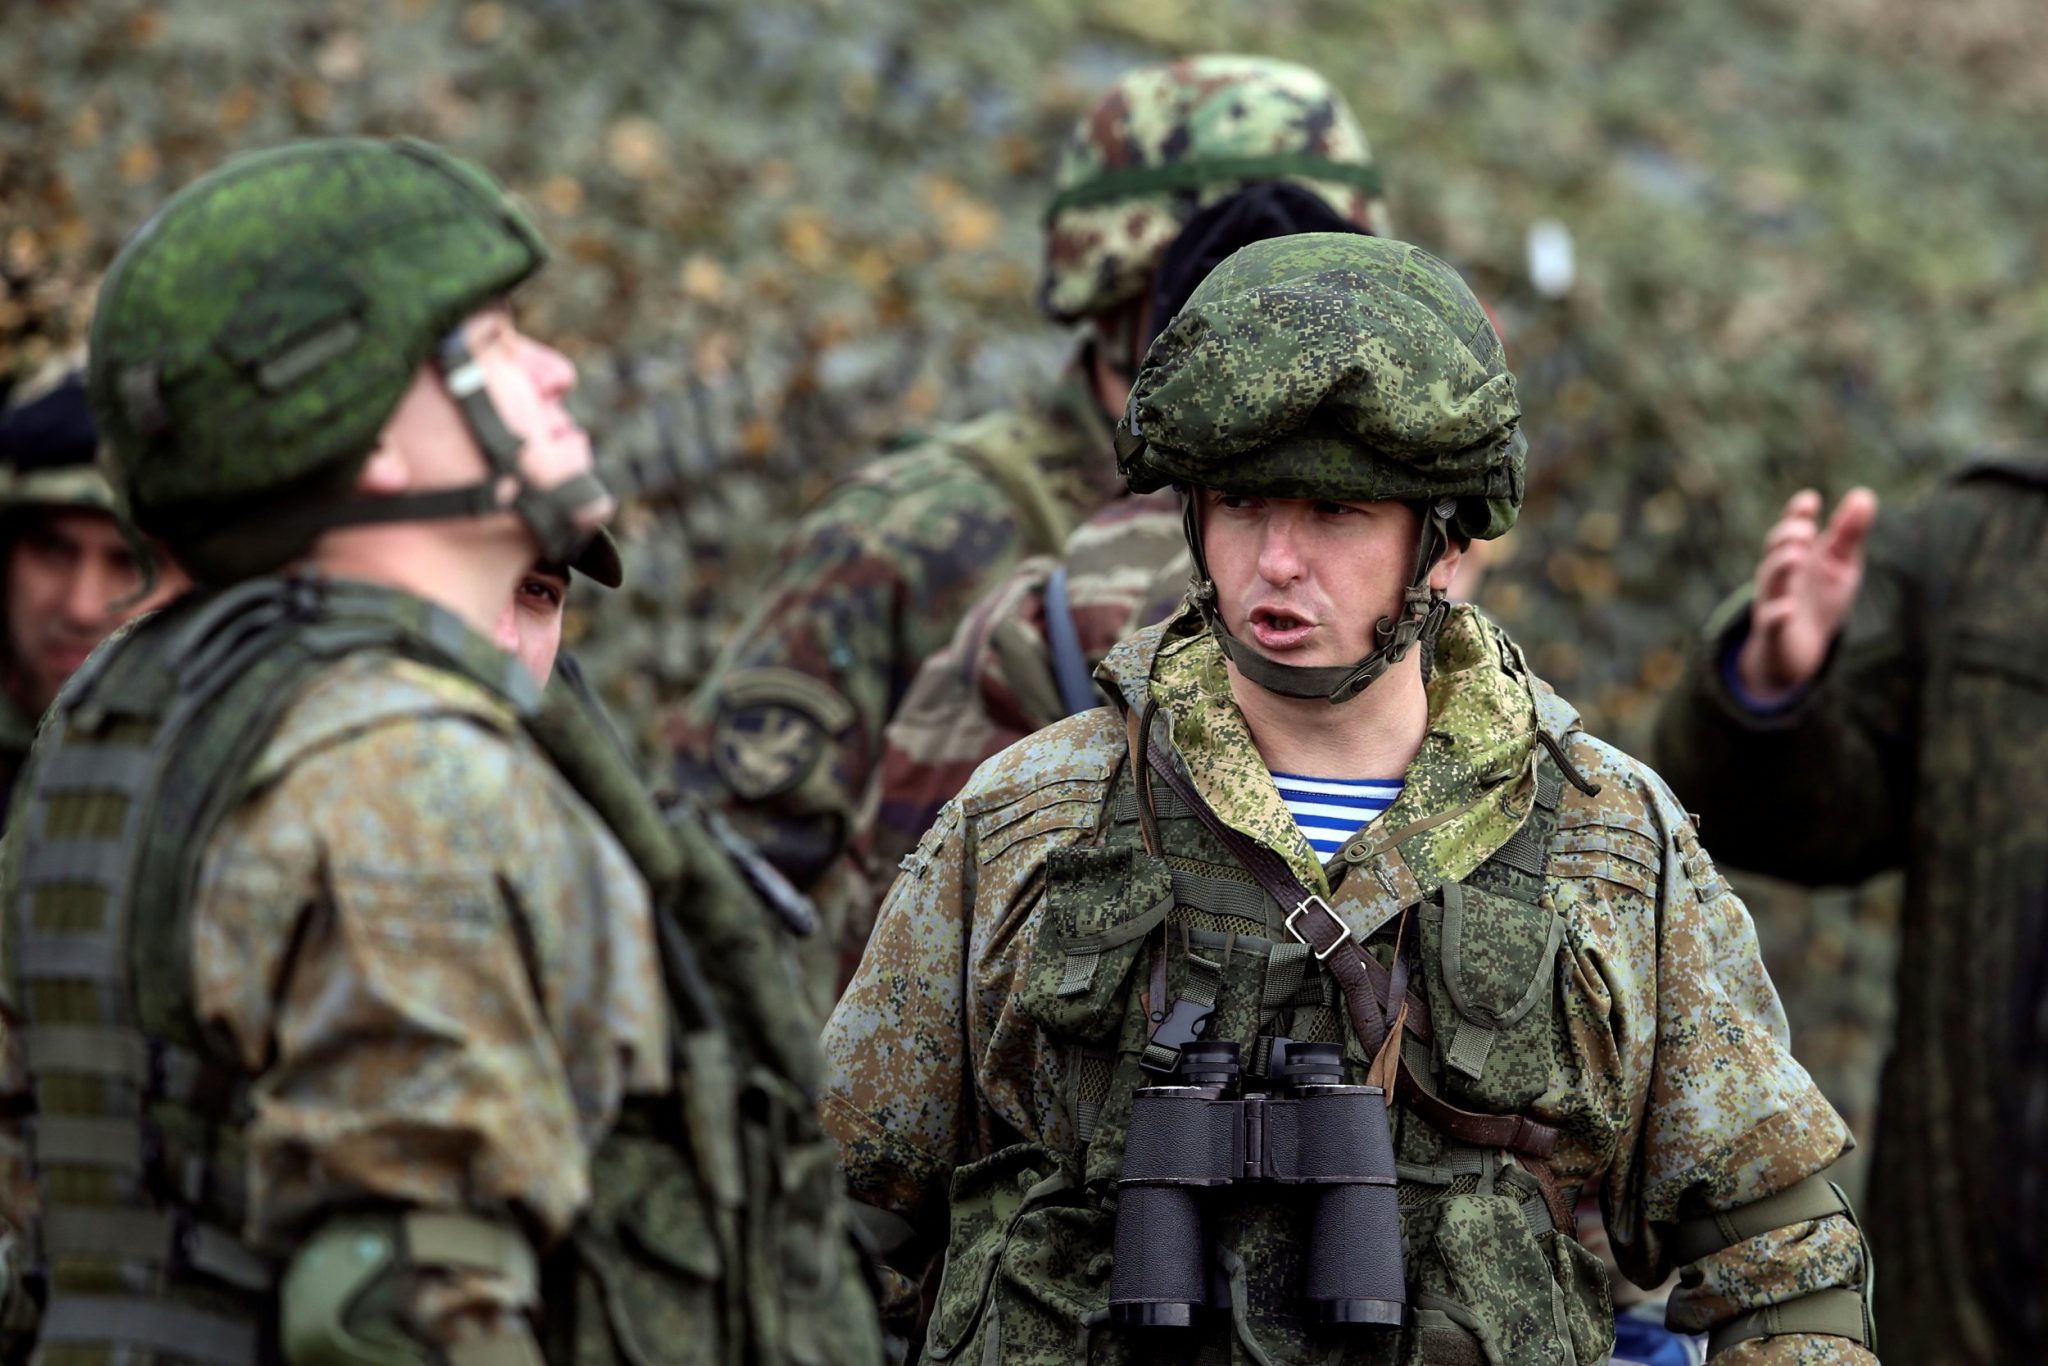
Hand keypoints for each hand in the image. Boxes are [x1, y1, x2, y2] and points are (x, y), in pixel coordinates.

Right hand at [1735, 488, 1877, 702]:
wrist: (1800, 652)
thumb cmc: (1819, 602)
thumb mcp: (1840, 565)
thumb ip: (1849, 533)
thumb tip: (1863, 494)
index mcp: (1797, 556)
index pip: (1792, 528)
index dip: (1797, 514)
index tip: (1810, 501)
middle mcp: (1781, 575)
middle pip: (1775, 550)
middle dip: (1786, 537)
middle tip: (1805, 529)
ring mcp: (1775, 602)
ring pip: (1771, 581)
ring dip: (1780, 566)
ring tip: (1797, 554)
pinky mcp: (1775, 632)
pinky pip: (1771, 621)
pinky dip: (1778, 614)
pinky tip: (1790, 608)